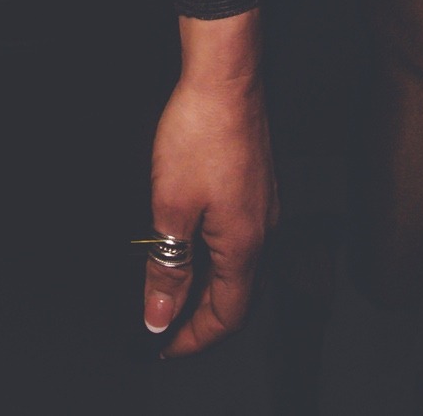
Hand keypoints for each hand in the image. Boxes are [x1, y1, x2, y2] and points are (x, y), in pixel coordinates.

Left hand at [143, 29, 276, 355]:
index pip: (227, 317)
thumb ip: (166, 267)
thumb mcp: (170, 207)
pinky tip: (188, 243)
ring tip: (169, 287)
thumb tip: (159, 315)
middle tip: (161, 321)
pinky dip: (213, 256)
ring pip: (238, 267)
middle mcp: (263, 232)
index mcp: (245, 246)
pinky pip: (239, 239)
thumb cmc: (200, 133)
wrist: (225, 76)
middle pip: (237, 297)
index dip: (193, 338)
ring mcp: (263, 207)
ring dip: (206, 286)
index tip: (162, 345)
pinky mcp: (256, 185)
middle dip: (199, 317)